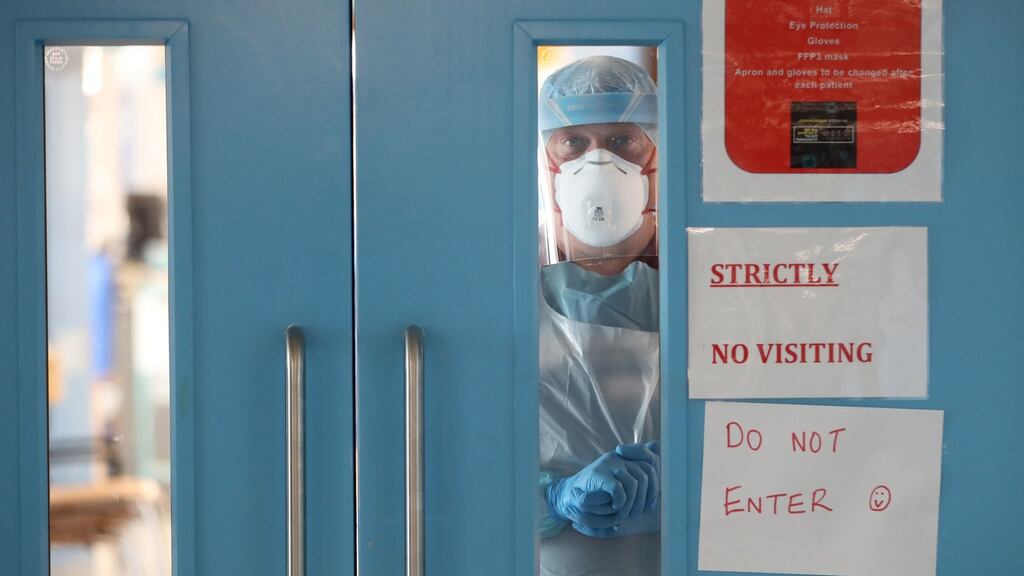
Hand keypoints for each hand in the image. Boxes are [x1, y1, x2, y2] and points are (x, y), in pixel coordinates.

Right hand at [546, 442, 660, 531]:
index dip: (655, 484)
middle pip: (646, 475)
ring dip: (633, 503)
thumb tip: (656, 445)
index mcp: (625, 456)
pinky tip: (616, 508)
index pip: (651, 462)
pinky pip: (618, 489)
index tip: (649, 503)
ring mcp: (608, 464)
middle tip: (636, 513)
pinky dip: (621, 502)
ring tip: (625, 514)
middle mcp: (618, 457)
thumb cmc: (598, 488)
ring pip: (634, 484)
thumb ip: (638, 465)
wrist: (571, 492)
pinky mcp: (598, 474)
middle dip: (645, 497)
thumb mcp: (620, 478)